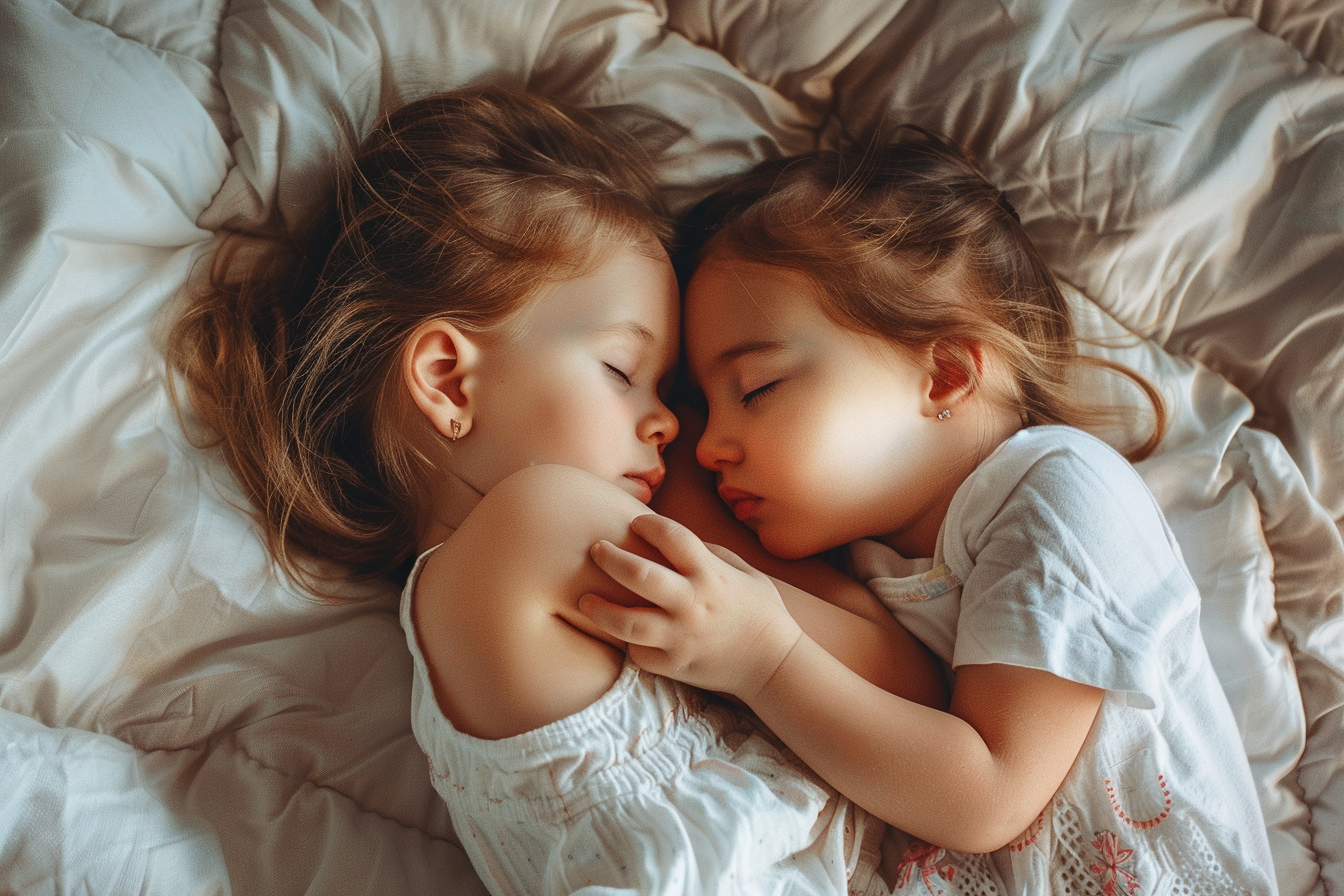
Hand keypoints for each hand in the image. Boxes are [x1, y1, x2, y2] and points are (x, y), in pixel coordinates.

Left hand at [578, 513, 802, 700]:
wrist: (773, 664)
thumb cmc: (760, 611)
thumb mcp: (743, 571)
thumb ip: (708, 553)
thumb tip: (671, 539)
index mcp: (712, 574)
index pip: (673, 537)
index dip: (648, 524)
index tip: (636, 522)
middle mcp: (693, 603)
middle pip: (640, 575)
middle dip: (610, 558)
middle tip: (596, 550)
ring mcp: (681, 637)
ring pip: (627, 622)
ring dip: (599, 609)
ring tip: (585, 600)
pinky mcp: (674, 665)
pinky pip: (638, 653)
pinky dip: (628, 642)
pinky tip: (621, 633)